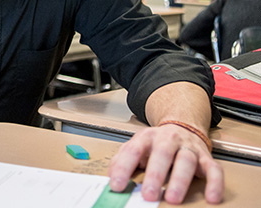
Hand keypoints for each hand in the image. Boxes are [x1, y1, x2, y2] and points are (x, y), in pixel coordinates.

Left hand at [108, 124, 222, 203]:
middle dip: (155, 175)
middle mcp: (168, 140)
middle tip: (148, 195)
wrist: (182, 125)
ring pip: (186, 161)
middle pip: (162, 154)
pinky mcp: (205, 157)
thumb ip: (122, 160)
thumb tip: (111, 177)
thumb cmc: (156, 143)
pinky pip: (214, 169)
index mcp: (146, 138)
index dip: (123, 168)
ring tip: (173, 199)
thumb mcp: (136, 146)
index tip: (116, 185)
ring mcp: (188, 148)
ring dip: (180, 180)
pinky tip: (211, 197)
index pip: (132, 151)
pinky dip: (214, 183)